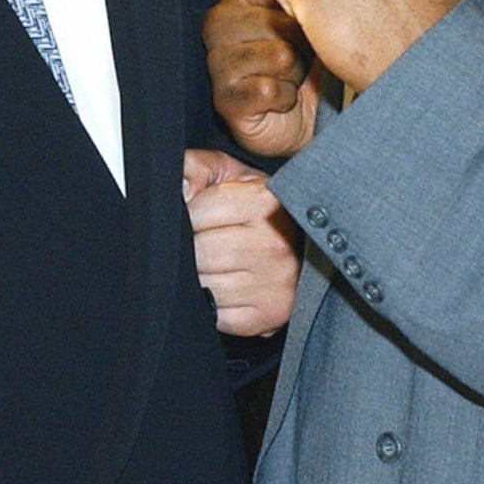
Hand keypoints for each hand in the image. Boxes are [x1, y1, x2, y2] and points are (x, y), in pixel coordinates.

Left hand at [183, 149, 298, 336]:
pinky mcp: (269, 314)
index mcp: (263, 202)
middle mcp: (273, 245)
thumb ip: (198, 167)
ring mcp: (274, 283)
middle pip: (200, 252)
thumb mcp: (231, 174)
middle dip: (191, 247)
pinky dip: (211, 304)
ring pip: (206, 285)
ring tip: (211, 264)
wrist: (304, 246)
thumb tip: (179, 186)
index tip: (196, 217)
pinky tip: (221, 287)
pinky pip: (218, 316)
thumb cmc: (257, 207)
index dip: (187, 214)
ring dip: (199, 277)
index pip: (197, 213)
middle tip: (200, 242)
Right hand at [203, 0, 321, 155]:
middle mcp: (218, 24)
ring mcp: (216, 62)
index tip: (302, 26)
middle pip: (279, 22)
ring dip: (295, 72)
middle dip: (301, 44)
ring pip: (279, 55)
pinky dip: (285, 98)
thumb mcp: (306, 18)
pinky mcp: (223, 99)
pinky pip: (269, 90)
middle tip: (296, 58)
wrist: (300, 117)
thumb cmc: (302, 60)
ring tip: (288, 78)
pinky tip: (278, 100)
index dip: (302, 11)